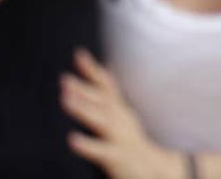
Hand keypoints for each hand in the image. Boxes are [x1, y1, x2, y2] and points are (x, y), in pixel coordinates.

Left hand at [61, 49, 182, 178]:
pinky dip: (87, 144)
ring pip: (100, 120)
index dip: (92, 69)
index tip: (78, 53)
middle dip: (82, 89)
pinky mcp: (118, 157)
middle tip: (63, 79)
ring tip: (64, 99)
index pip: (105, 85)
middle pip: (101, 100)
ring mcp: (120, 137)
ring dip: (83, 108)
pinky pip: (100, 150)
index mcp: (119, 111)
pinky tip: (71, 139)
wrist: (156, 171)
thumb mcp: (121, 119)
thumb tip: (104, 75)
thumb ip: (110, 101)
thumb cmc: (131, 145)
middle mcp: (120, 120)